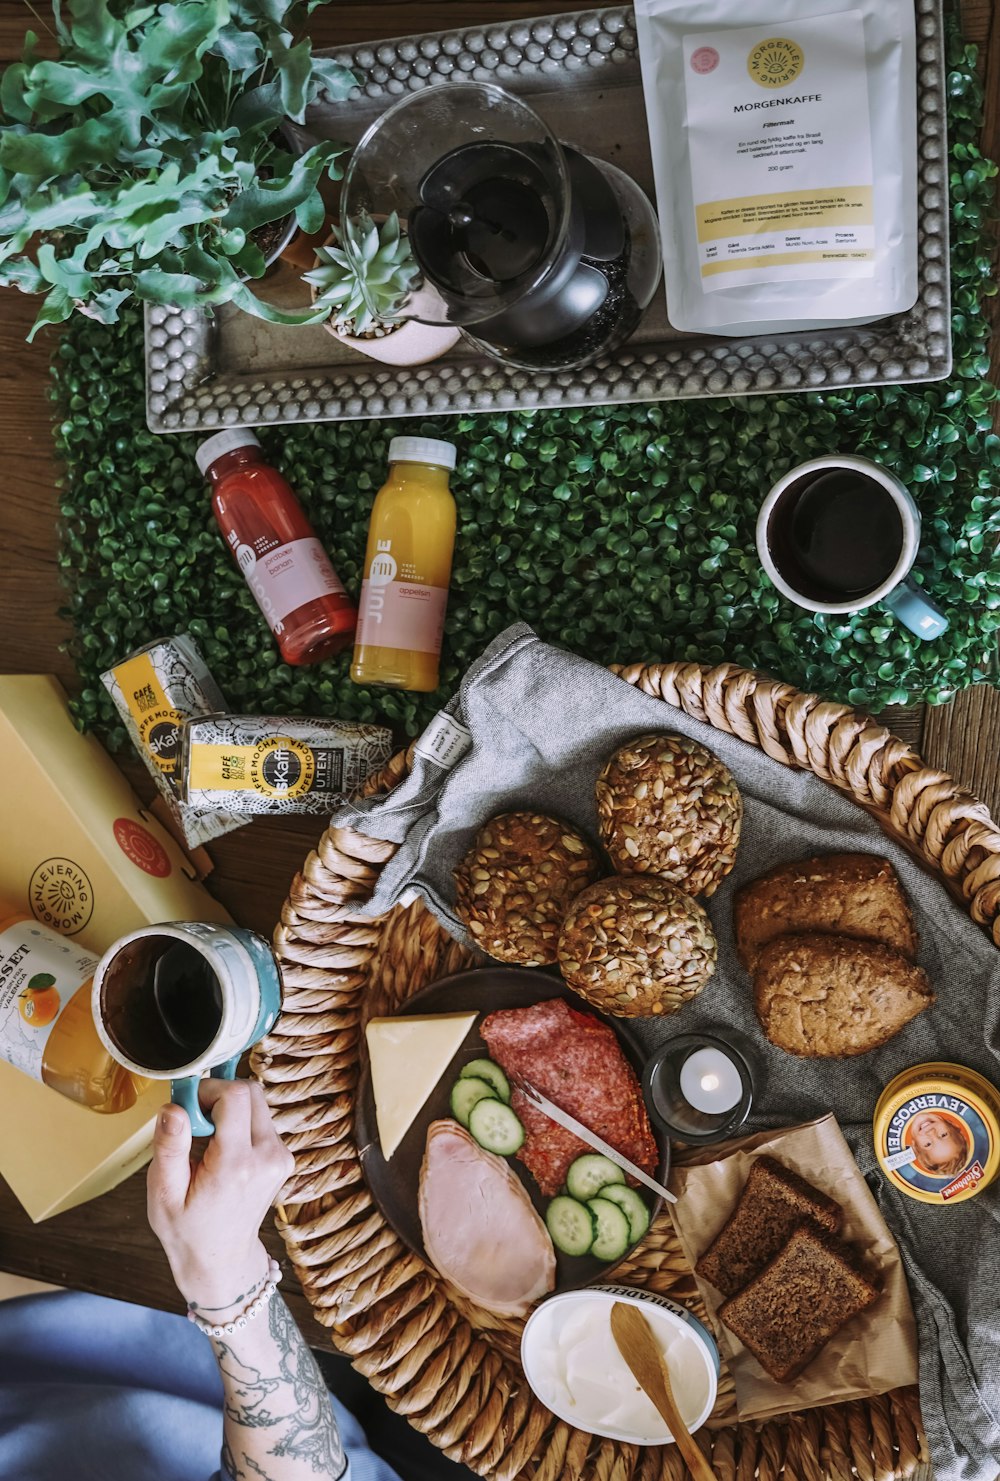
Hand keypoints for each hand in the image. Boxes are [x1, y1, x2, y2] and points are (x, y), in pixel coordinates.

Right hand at [147, 1078, 293, 1314]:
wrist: (220, 1260)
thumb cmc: (187, 1230)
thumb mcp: (163, 1193)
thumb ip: (170, 1147)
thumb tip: (174, 1107)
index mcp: (236, 1165)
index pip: (236, 1096)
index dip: (208, 1090)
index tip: (187, 1109)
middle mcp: (267, 1157)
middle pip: (251, 1092)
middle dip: (219, 1096)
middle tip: (194, 1124)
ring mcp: (281, 1157)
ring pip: (258, 1103)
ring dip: (229, 1110)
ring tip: (206, 1143)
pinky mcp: (284, 1157)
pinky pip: (262, 1120)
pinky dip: (240, 1123)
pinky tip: (222, 1150)